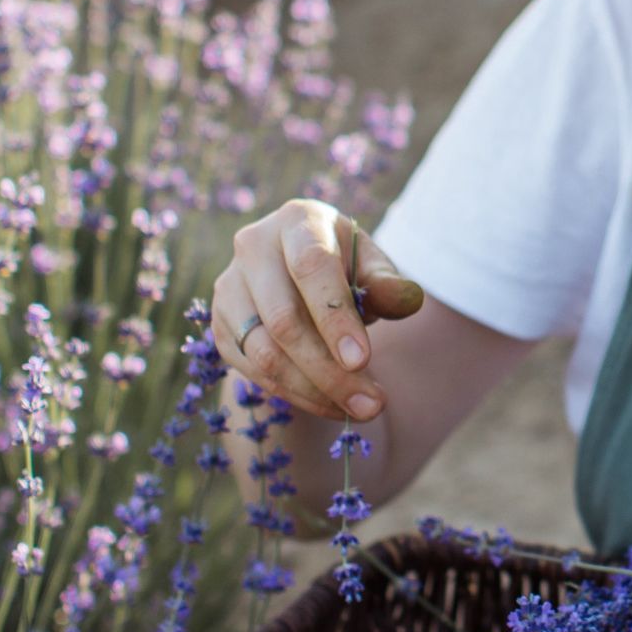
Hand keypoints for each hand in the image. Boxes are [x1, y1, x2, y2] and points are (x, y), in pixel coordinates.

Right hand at [211, 198, 426, 423]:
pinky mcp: (221, 326)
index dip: (335, 317)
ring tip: (359, 410)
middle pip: (284, 320)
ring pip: (265, 353)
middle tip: (372, 404)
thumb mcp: (371, 266)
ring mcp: (230, 288)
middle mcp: (253, 247)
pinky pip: (254, 371)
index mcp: (297, 221)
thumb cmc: (344, 267)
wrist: (299, 276)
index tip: (362, 360)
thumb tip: (410, 298)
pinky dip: (294, 395)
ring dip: (313, 391)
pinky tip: (331, 405)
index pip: (312, 268)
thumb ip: (388, 283)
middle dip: (330, 370)